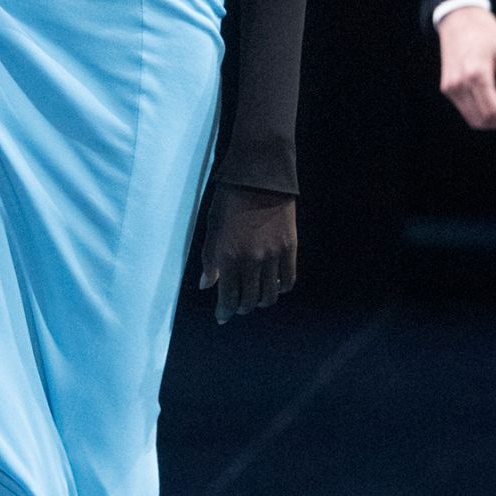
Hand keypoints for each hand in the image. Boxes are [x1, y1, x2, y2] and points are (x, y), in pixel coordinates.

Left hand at [199, 183, 296, 325]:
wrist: (260, 178)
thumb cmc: (230, 200)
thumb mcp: (213, 228)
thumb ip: (209, 259)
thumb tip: (205, 285)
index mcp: (228, 257)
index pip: (227, 296)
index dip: (224, 311)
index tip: (222, 316)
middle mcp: (251, 261)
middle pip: (249, 300)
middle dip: (241, 307)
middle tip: (238, 306)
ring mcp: (273, 256)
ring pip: (269, 294)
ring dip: (261, 302)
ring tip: (256, 300)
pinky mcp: (289, 248)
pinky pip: (288, 279)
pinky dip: (281, 289)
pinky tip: (275, 287)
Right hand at [438, 4, 495, 129]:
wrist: (459, 18)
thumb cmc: (486, 33)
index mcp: (476, 74)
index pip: (494, 112)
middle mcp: (459, 84)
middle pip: (483, 120)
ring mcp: (450, 87)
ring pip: (473, 119)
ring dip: (492, 118)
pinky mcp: (447, 87)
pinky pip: (466, 110)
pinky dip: (481, 111)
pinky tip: (492, 96)